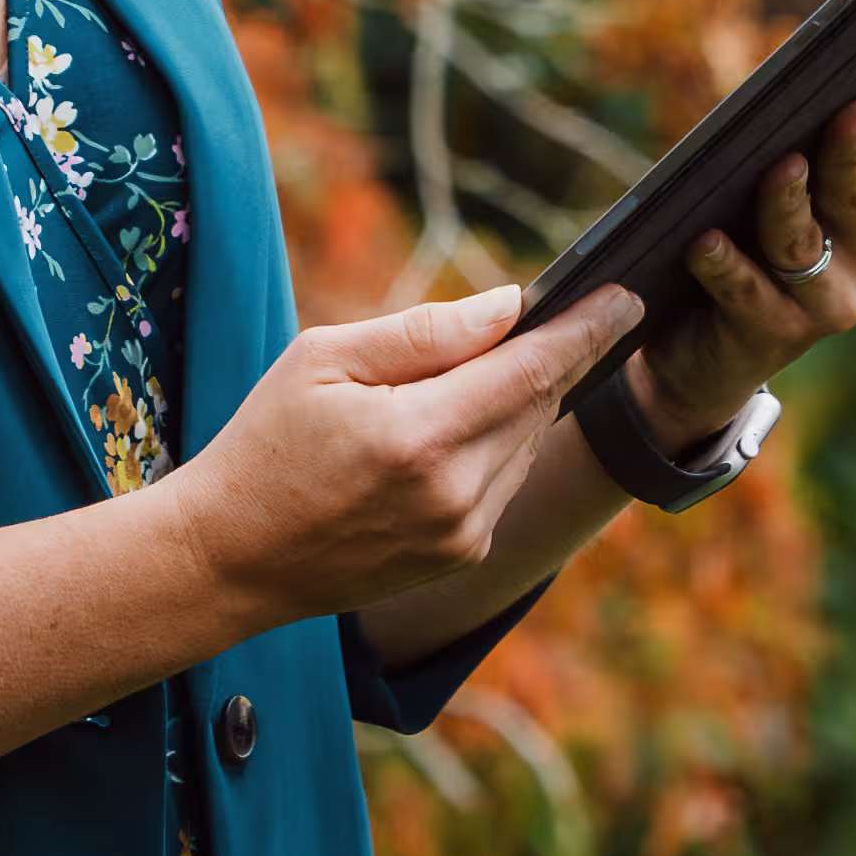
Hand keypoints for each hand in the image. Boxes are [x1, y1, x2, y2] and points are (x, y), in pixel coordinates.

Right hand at [168, 277, 650, 627]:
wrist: (231, 555)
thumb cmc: (264, 442)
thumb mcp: (322, 360)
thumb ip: (422, 333)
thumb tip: (508, 307)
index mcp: (418, 437)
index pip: (530, 372)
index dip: (583, 332)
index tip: (624, 299)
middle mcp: (455, 494)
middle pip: (538, 405)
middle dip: (556, 357)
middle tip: (571, 314)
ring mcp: (464, 534)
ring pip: (526, 443)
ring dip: (523, 399)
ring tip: (482, 370)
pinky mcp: (462, 555)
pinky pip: (504, 480)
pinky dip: (496, 441)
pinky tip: (455, 423)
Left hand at [632, 38, 855, 444]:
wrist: (710, 345)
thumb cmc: (753, 237)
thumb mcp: (784, 188)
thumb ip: (802, 142)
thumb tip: (800, 73)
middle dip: (853, 151)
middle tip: (854, 109)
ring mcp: (829, 299)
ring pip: (804, 242)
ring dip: (790, 202)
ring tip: (780, 167)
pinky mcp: (774, 332)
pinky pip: (746, 290)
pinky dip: (725, 263)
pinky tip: (705, 239)